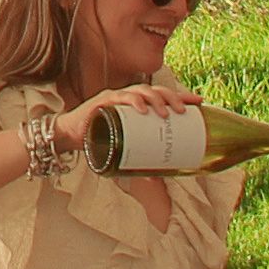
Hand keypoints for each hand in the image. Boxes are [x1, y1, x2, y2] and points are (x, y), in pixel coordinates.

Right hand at [60, 84, 198, 149]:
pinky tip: (143, 109)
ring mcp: (115, 97)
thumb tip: (156, 177)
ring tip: (166, 113)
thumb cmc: (96, 140)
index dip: (181, 97)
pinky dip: (133, 102)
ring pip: (141, 91)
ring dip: (156, 100)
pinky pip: (120, 98)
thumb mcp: (121, 149)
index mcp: (136, 105)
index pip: (162, 96)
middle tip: (184, 111)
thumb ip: (137, 160)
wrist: (68, 136)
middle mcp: (127, 97)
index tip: (199, 102)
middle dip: (172, 98)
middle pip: (156, 91)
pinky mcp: (102, 102)